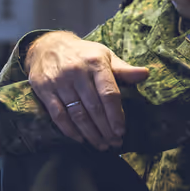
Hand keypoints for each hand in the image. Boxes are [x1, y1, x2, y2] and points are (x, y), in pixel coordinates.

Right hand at [25, 32, 149, 150]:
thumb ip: (123, 69)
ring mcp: (59, 81)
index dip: (116, 115)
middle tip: (114, 143)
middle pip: (94, 107)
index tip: (121, 131)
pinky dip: (70, 130)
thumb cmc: (83, 54)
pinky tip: (80, 139)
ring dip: (90, 133)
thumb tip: (145, 74)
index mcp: (95, 62)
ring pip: (77, 114)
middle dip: (105, 129)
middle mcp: (76, 71)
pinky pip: (58, 115)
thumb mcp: (104, 56)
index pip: (109, 93)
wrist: (48, 45)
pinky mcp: (44, 90)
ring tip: (101, 145)